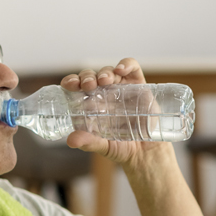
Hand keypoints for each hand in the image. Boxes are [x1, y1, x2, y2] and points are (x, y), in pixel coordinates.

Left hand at [58, 58, 173, 170]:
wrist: (146, 151)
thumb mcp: (103, 146)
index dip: (71, 81)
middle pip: (91, 76)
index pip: (76, 86)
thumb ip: (88, 143)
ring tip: (104, 80)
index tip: (69, 85)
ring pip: (108, 71)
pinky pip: (131, 68)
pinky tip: (121, 69)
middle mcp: (103, 93)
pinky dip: (126, 64)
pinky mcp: (137, 84)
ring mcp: (120, 87)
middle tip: (88, 85)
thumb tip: (71, 140)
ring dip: (104, 72)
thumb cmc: (121, 147)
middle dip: (87, 76)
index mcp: (90, 104)